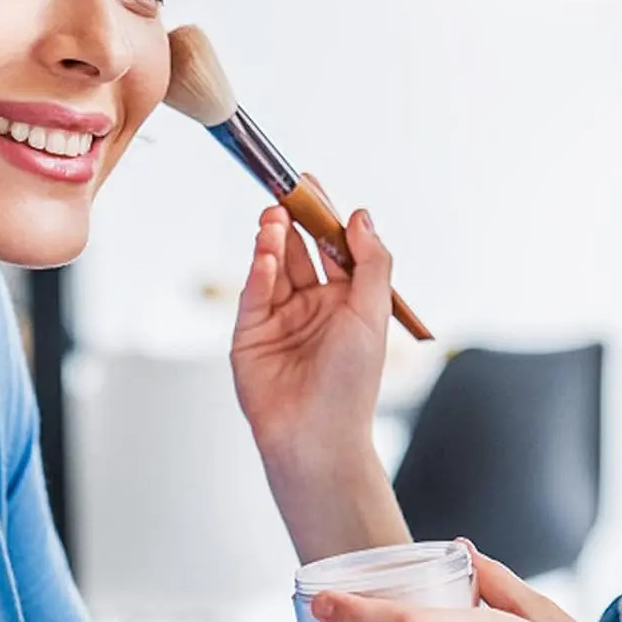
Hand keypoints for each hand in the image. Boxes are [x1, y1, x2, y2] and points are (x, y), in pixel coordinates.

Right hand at [230, 189, 390, 475]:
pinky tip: (266, 254)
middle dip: (292, 221)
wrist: (316, 437)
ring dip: (274, 241)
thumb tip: (361, 215)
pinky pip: (254, 293)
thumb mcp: (372, 314)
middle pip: (300, 251)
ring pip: (274, 267)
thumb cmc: (352, 384)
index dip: (324, 216)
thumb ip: (370, 261)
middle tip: (284, 193)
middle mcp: (312, 306)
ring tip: (273, 219)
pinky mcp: (249, 334)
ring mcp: (279, 319)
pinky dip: (259, 270)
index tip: (311, 184)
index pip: (334, 247)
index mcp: (347, 302)